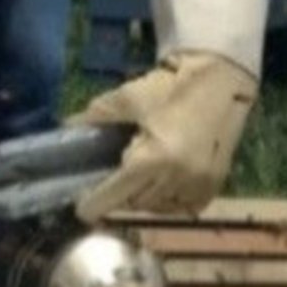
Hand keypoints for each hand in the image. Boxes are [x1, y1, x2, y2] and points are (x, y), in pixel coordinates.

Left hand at [69, 51, 256, 223]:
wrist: (220, 78)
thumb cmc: (171, 87)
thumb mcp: (127, 98)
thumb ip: (95, 117)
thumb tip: (66, 129)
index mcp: (152, 158)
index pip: (113, 197)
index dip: (92, 204)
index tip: (82, 206)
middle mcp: (176, 178)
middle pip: (134, 203)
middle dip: (120, 194)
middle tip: (114, 176)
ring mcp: (199, 184)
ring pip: (158, 207)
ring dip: (145, 197)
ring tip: (141, 176)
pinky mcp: (215, 185)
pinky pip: (183, 206)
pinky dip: (170, 199)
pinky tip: (165, 181)